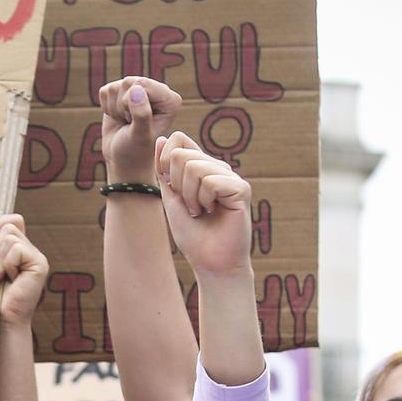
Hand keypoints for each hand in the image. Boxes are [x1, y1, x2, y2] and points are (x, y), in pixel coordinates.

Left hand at [0, 214, 49, 328]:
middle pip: (9, 227)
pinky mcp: (40, 264)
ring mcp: (38, 257)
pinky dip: (6, 264)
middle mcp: (31, 251)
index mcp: (20, 249)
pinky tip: (8, 280)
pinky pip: (16, 250)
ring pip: (10, 237)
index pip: (13, 220)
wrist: (2, 319)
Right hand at [99, 76, 181, 183]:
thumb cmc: (136, 151)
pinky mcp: (121, 92)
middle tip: (130, 124)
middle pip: (128, 82)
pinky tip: (119, 118)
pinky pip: (105, 91)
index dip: (132, 103)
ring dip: (114, 109)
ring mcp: (139, 90)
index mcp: (170, 99)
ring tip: (125, 122)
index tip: (137, 123)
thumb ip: (141, 114)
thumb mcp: (140, 136)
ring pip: (115, 87)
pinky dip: (106, 108)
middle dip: (123, 106)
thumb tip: (136, 89)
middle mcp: (157, 91)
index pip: (143, 84)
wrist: (123, 159)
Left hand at [156, 132, 253, 279]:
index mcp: (202, 167)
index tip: (172, 188)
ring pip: (194, 166)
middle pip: (181, 154)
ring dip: (190, 196)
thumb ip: (165, 171)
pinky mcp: (240, 188)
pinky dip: (203, 199)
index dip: (165, 161)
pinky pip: (209, 180)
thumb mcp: (171, 198)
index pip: (179, 139)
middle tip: (191, 206)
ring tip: (201, 211)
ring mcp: (230, 176)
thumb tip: (161, 138)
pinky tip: (212, 212)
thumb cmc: (193, 234)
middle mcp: (218, 168)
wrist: (209, 262)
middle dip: (177, 185)